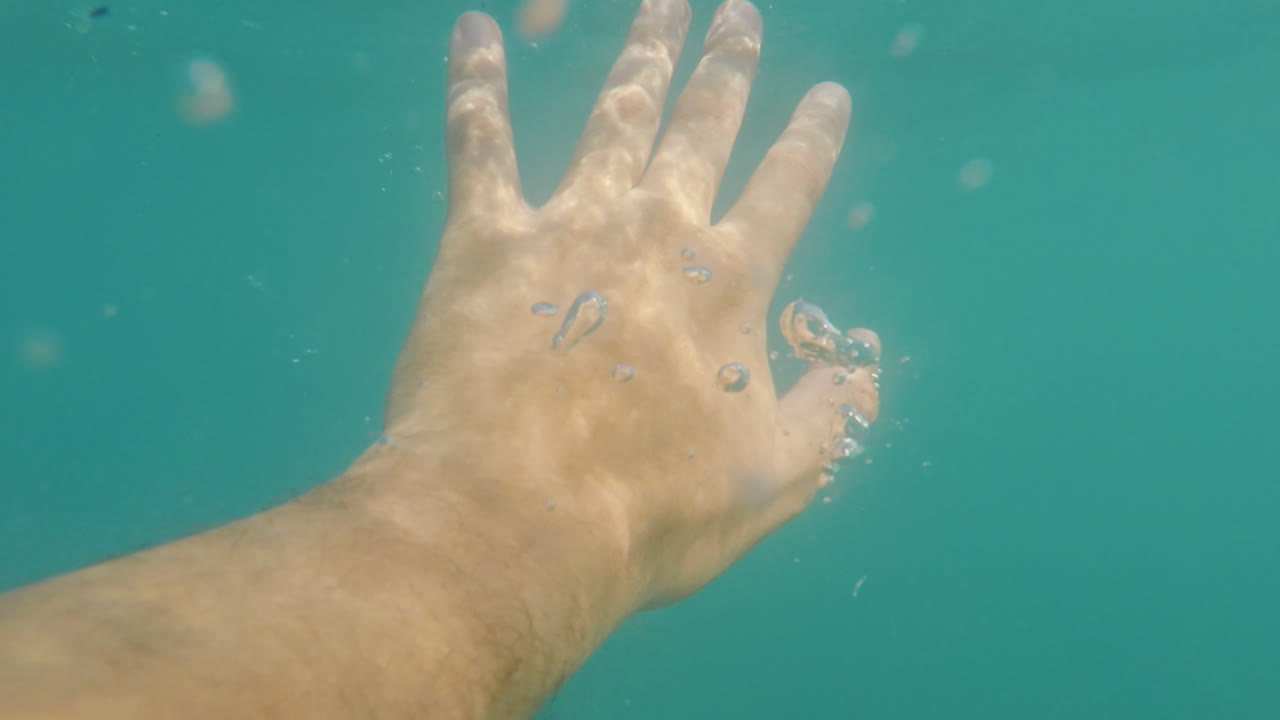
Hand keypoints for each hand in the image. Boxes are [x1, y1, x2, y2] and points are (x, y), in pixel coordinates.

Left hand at [374, 0, 879, 610]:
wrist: (517, 518)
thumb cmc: (651, 508)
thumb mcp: (776, 478)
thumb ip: (833, 414)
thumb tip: (868, 366)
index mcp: (732, 283)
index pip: (788, 187)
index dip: (811, 138)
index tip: (827, 94)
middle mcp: (657, 232)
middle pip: (702, 126)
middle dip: (725, 66)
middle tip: (737, 12)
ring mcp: (569, 225)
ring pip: (615, 113)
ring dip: (641, 53)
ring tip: (659, 1)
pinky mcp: (484, 240)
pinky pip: (478, 142)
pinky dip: (475, 83)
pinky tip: (473, 31)